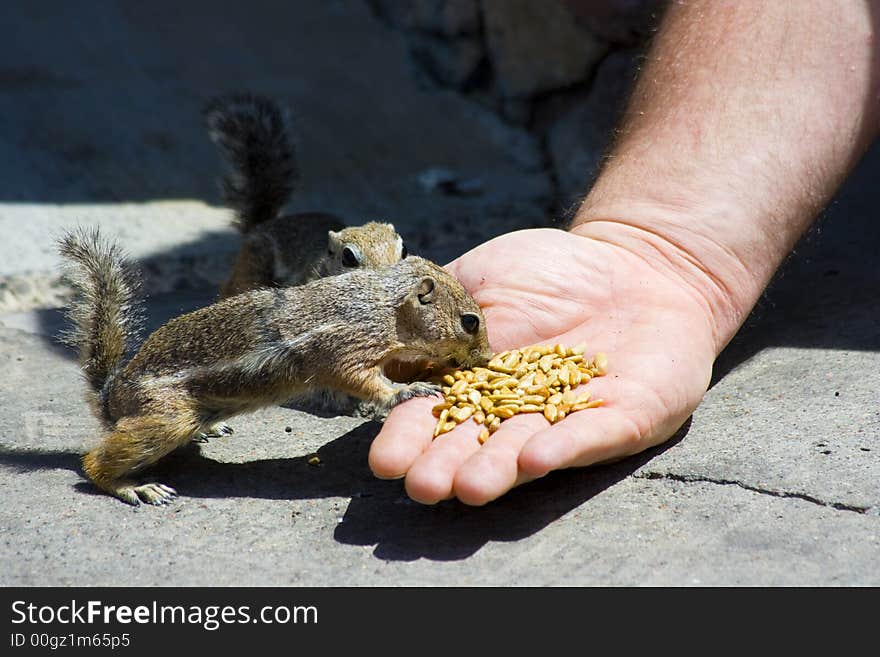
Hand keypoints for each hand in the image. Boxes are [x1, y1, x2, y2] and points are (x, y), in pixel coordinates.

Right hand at [369, 225, 719, 504]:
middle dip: (449, 466)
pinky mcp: (626, 416)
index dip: (409, 438)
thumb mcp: (481, 278)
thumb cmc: (549, 269)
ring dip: (499, 469)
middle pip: (477, 443)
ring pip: (529, 449)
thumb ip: (439, 310)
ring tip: (470, 487)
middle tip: (424, 488)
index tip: (385, 461)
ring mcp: (570, 417)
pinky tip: (535, 459)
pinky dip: (566, 446)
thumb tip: (388, 340)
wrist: (634, 259)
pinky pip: (595, 433)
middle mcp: (518, 411)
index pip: (435, 415)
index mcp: (477, 383)